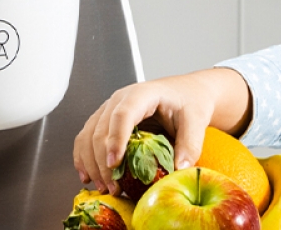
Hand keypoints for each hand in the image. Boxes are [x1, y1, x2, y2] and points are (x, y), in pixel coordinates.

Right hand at [71, 73, 218, 195]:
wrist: (187, 93)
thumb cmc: (190, 102)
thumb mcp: (196, 121)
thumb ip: (190, 144)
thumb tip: (179, 169)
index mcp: (143, 94)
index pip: (122, 115)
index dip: (116, 139)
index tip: (115, 163)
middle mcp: (120, 100)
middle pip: (100, 130)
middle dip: (102, 162)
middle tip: (114, 187)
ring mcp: (109, 110)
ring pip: (88, 136)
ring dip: (91, 164)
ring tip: (104, 187)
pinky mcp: (105, 121)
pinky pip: (86, 139)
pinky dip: (84, 159)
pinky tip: (88, 176)